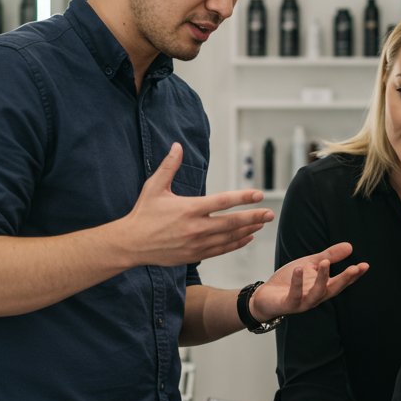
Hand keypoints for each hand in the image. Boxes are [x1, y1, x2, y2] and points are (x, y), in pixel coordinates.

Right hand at [123, 143, 273, 265]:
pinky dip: (236, 243)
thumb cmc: (143, 214)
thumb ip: (169, 166)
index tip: (259, 194)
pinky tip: (247, 237)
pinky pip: (221, 249)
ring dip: (248, 230)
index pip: (223, 202)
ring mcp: (197, 243)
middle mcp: (196, 227)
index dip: (243, 197)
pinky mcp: (195, 255)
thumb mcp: (154, 187)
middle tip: (269, 213)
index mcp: (189, 209)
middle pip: (232, 222)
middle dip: (253, 217)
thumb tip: (176, 146)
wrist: (131, 244)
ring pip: (229, 237)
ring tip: (261, 223)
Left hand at [250, 244, 368, 321]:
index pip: (342, 281)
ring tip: (324, 263)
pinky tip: (300, 269)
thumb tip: (350, 246)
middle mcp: (316, 297)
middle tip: (355, 268)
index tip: (365, 265)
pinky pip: (295, 295)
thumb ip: (329, 257)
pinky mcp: (288, 304)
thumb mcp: (310, 264)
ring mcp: (303, 302)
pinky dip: (297, 283)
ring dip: (322, 278)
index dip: (354, 275)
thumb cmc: (289, 281)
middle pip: (334, 289)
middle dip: (345, 279)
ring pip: (317, 293)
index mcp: (323, 287)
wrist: (266, 296)